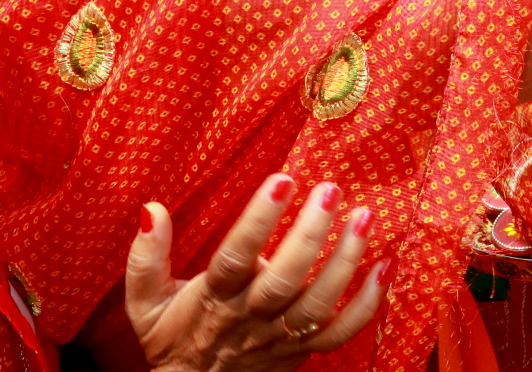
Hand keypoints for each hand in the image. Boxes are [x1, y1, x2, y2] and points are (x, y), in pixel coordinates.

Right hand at [127, 173, 386, 370]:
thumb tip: (151, 209)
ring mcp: (280, 337)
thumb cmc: (172, 337)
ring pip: (317, 305)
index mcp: (214, 298)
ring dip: (345, 262)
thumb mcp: (145, 303)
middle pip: (284, 280)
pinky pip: (341, 333)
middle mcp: (250, 317)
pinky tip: (386, 266)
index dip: (258, 221)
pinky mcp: (302, 351)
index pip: (235, 257)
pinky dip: (367, 304)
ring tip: (363, 217)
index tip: (282, 180)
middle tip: (331, 190)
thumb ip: (146, 258)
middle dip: (310, 234)